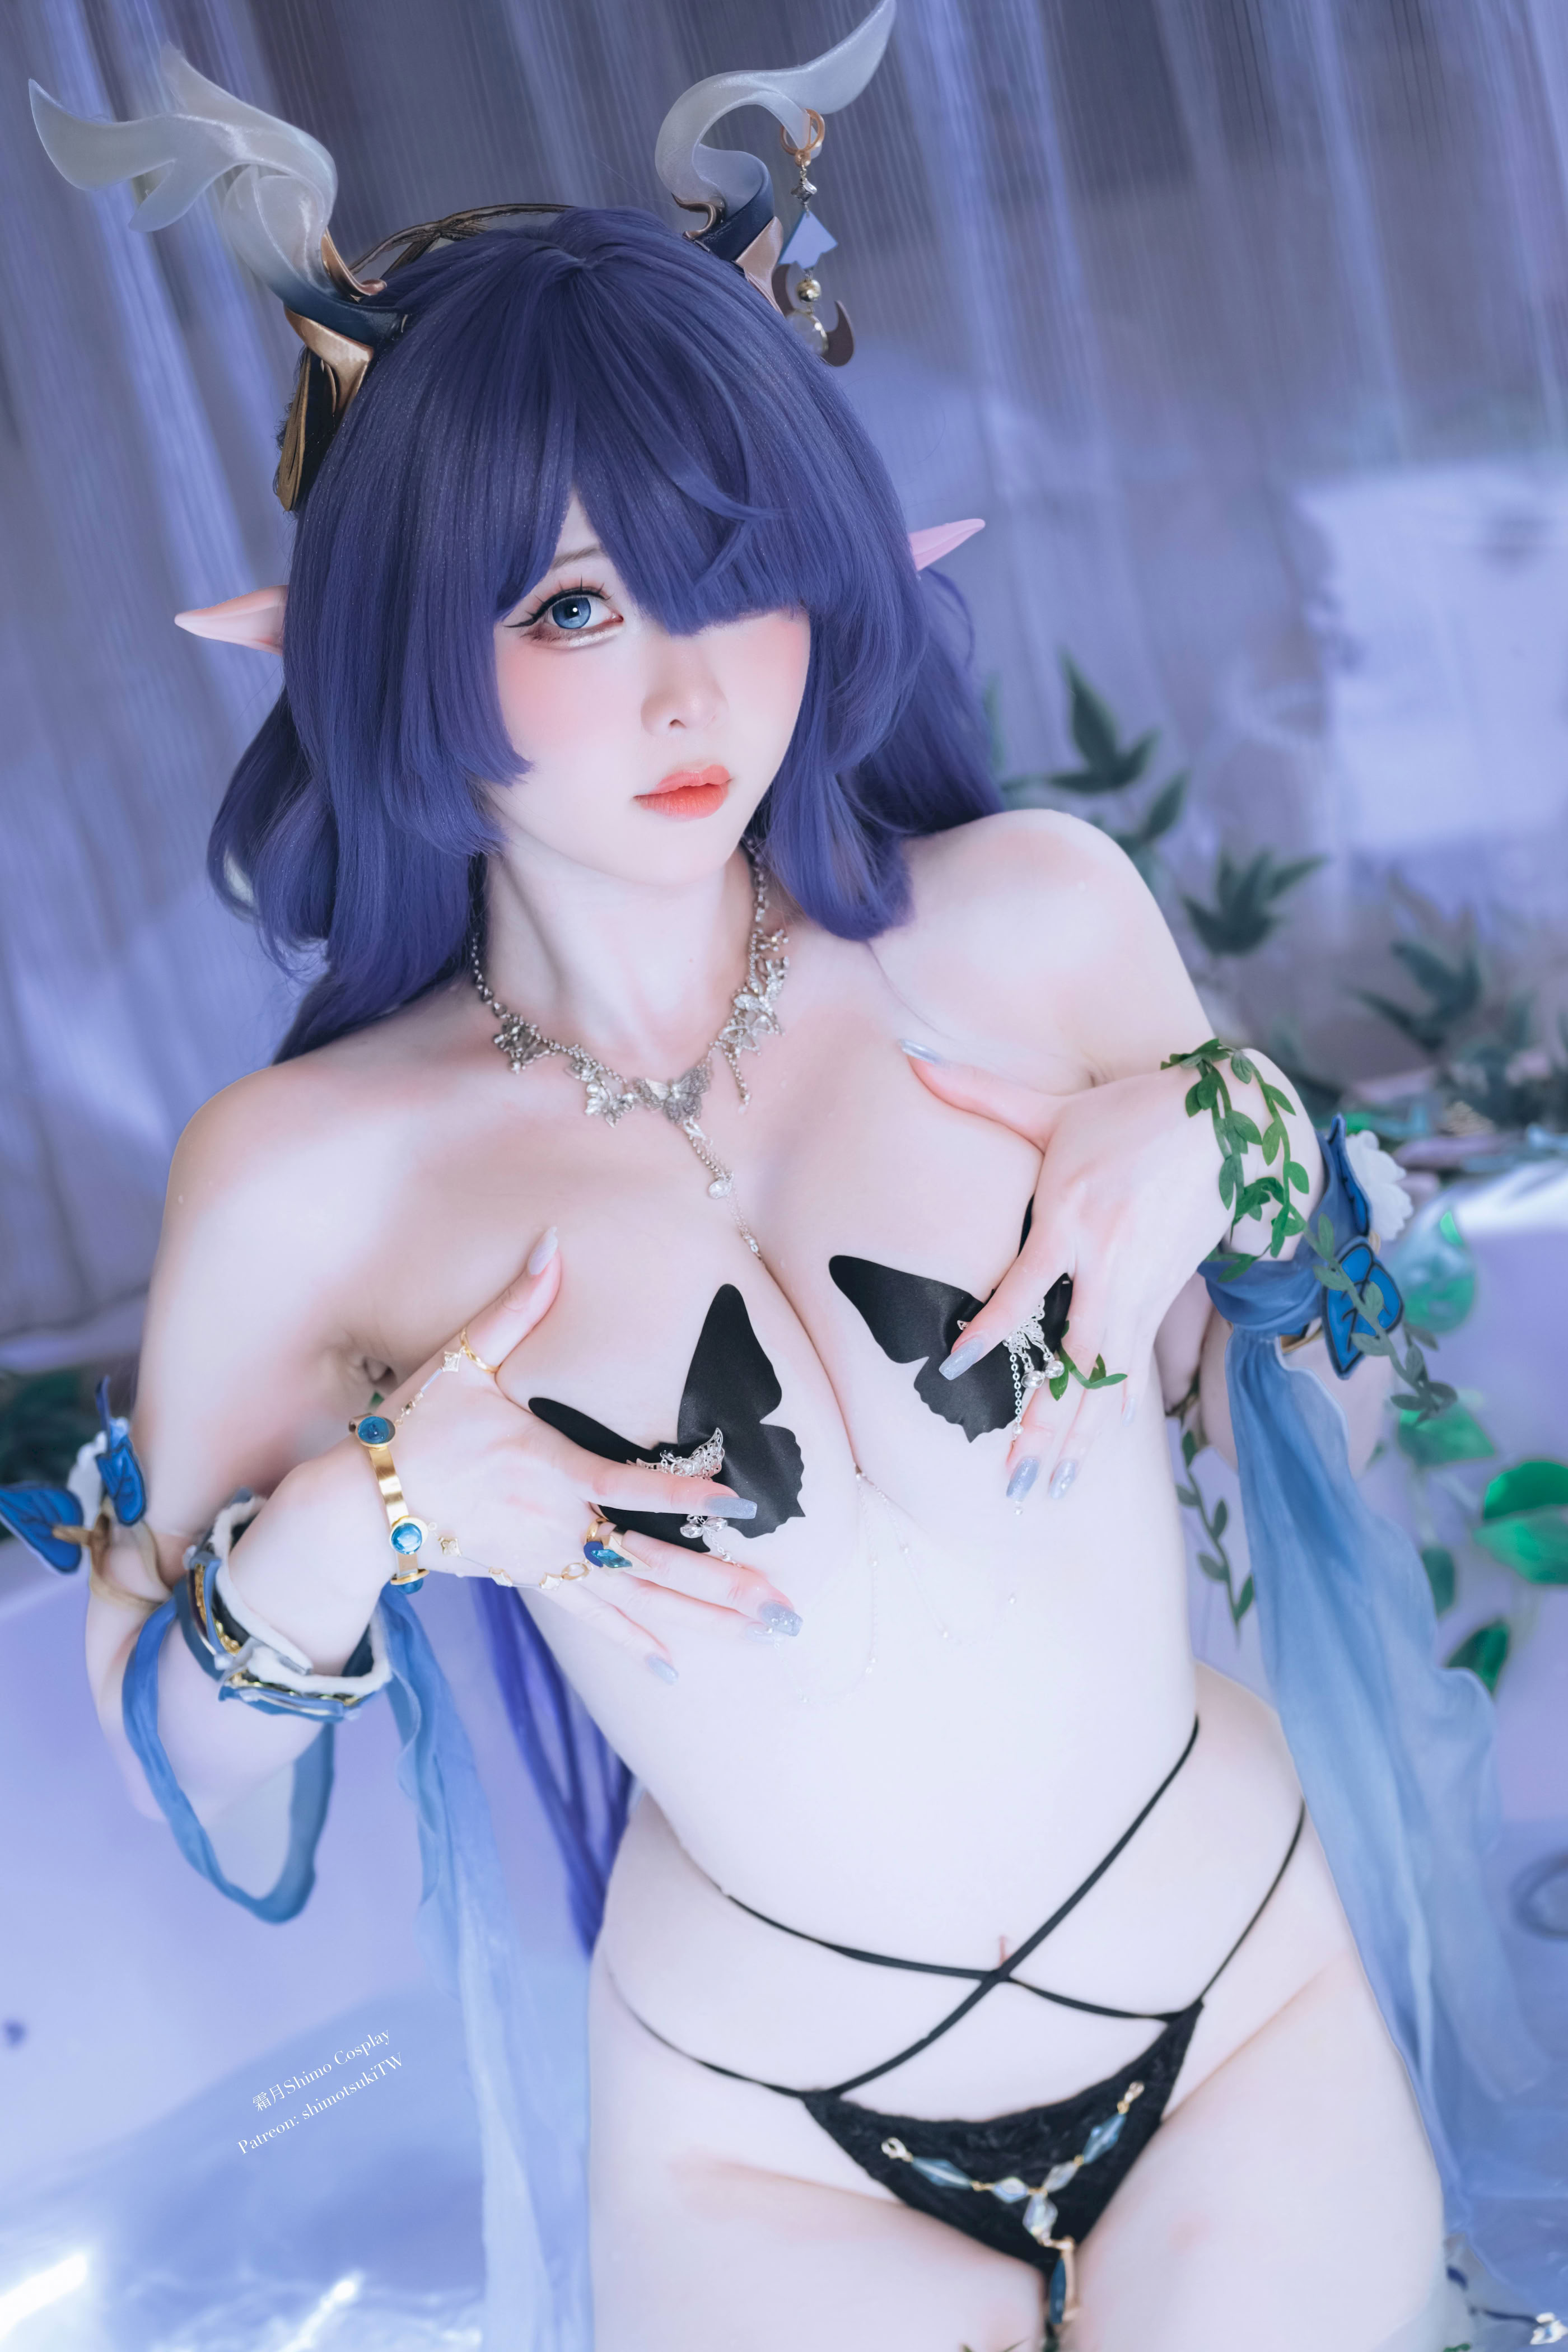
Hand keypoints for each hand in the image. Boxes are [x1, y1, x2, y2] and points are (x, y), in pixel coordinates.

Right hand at [379, 1232, 800, 1680]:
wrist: (365, 1503)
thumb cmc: (415, 1426)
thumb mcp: (461, 1360)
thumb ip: (515, 1306)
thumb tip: (552, 1243)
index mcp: (548, 1469)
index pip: (627, 1484)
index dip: (681, 1493)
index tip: (738, 1502)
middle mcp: (557, 1526)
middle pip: (651, 1563)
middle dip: (722, 1588)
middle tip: (786, 1613)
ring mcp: (548, 1561)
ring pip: (637, 1599)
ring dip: (703, 1620)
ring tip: (764, 1637)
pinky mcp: (534, 1581)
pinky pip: (596, 1618)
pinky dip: (637, 1641)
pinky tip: (678, 1665)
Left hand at [907, 1057, 1230, 1496]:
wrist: (1230, 1123)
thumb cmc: (1132, 1113)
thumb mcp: (1056, 1105)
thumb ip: (981, 1093)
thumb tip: (911, 1058)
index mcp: (1073, 1220)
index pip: (1025, 1291)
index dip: (993, 1331)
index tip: (958, 1366)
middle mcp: (1109, 1266)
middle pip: (1076, 1363)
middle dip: (1046, 1427)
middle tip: (1017, 1484)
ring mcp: (1142, 1289)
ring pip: (1109, 1381)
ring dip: (1080, 1440)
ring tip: (1048, 1490)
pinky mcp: (1165, 1298)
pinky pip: (1137, 1367)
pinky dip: (1118, 1412)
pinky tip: (1099, 1450)